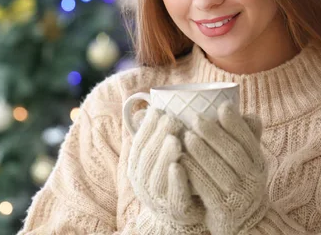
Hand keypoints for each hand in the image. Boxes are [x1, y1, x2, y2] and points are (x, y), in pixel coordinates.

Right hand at [127, 107, 206, 233]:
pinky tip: (179, 166)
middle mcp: (142, 182)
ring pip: (156, 175)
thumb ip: (158, 135)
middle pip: (146, 157)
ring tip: (174, 139)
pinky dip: (175, 180)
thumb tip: (151, 104)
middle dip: (157, 136)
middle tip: (171, 118)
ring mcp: (156, 198)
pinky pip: (173, 195)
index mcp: (137, 166)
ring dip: (164, 156)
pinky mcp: (174, 210)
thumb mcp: (161, 157)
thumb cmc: (174, 178)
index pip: (138, 143)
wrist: (182, 216)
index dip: (147, 127)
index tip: (159, 109)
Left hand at [180, 102, 267, 234]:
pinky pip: (206, 188)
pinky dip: (193, 173)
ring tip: (186, 136)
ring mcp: (238, 196)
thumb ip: (247, 141)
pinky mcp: (223, 210)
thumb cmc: (240, 185)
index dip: (236, 124)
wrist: (245, 226)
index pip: (249, 141)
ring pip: (219, 170)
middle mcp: (252, 180)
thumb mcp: (249, 165)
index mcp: (258, 164)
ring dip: (201, 152)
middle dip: (214, 134)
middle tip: (195, 117)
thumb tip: (250, 113)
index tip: (223, 107)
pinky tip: (180, 161)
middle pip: (233, 153)